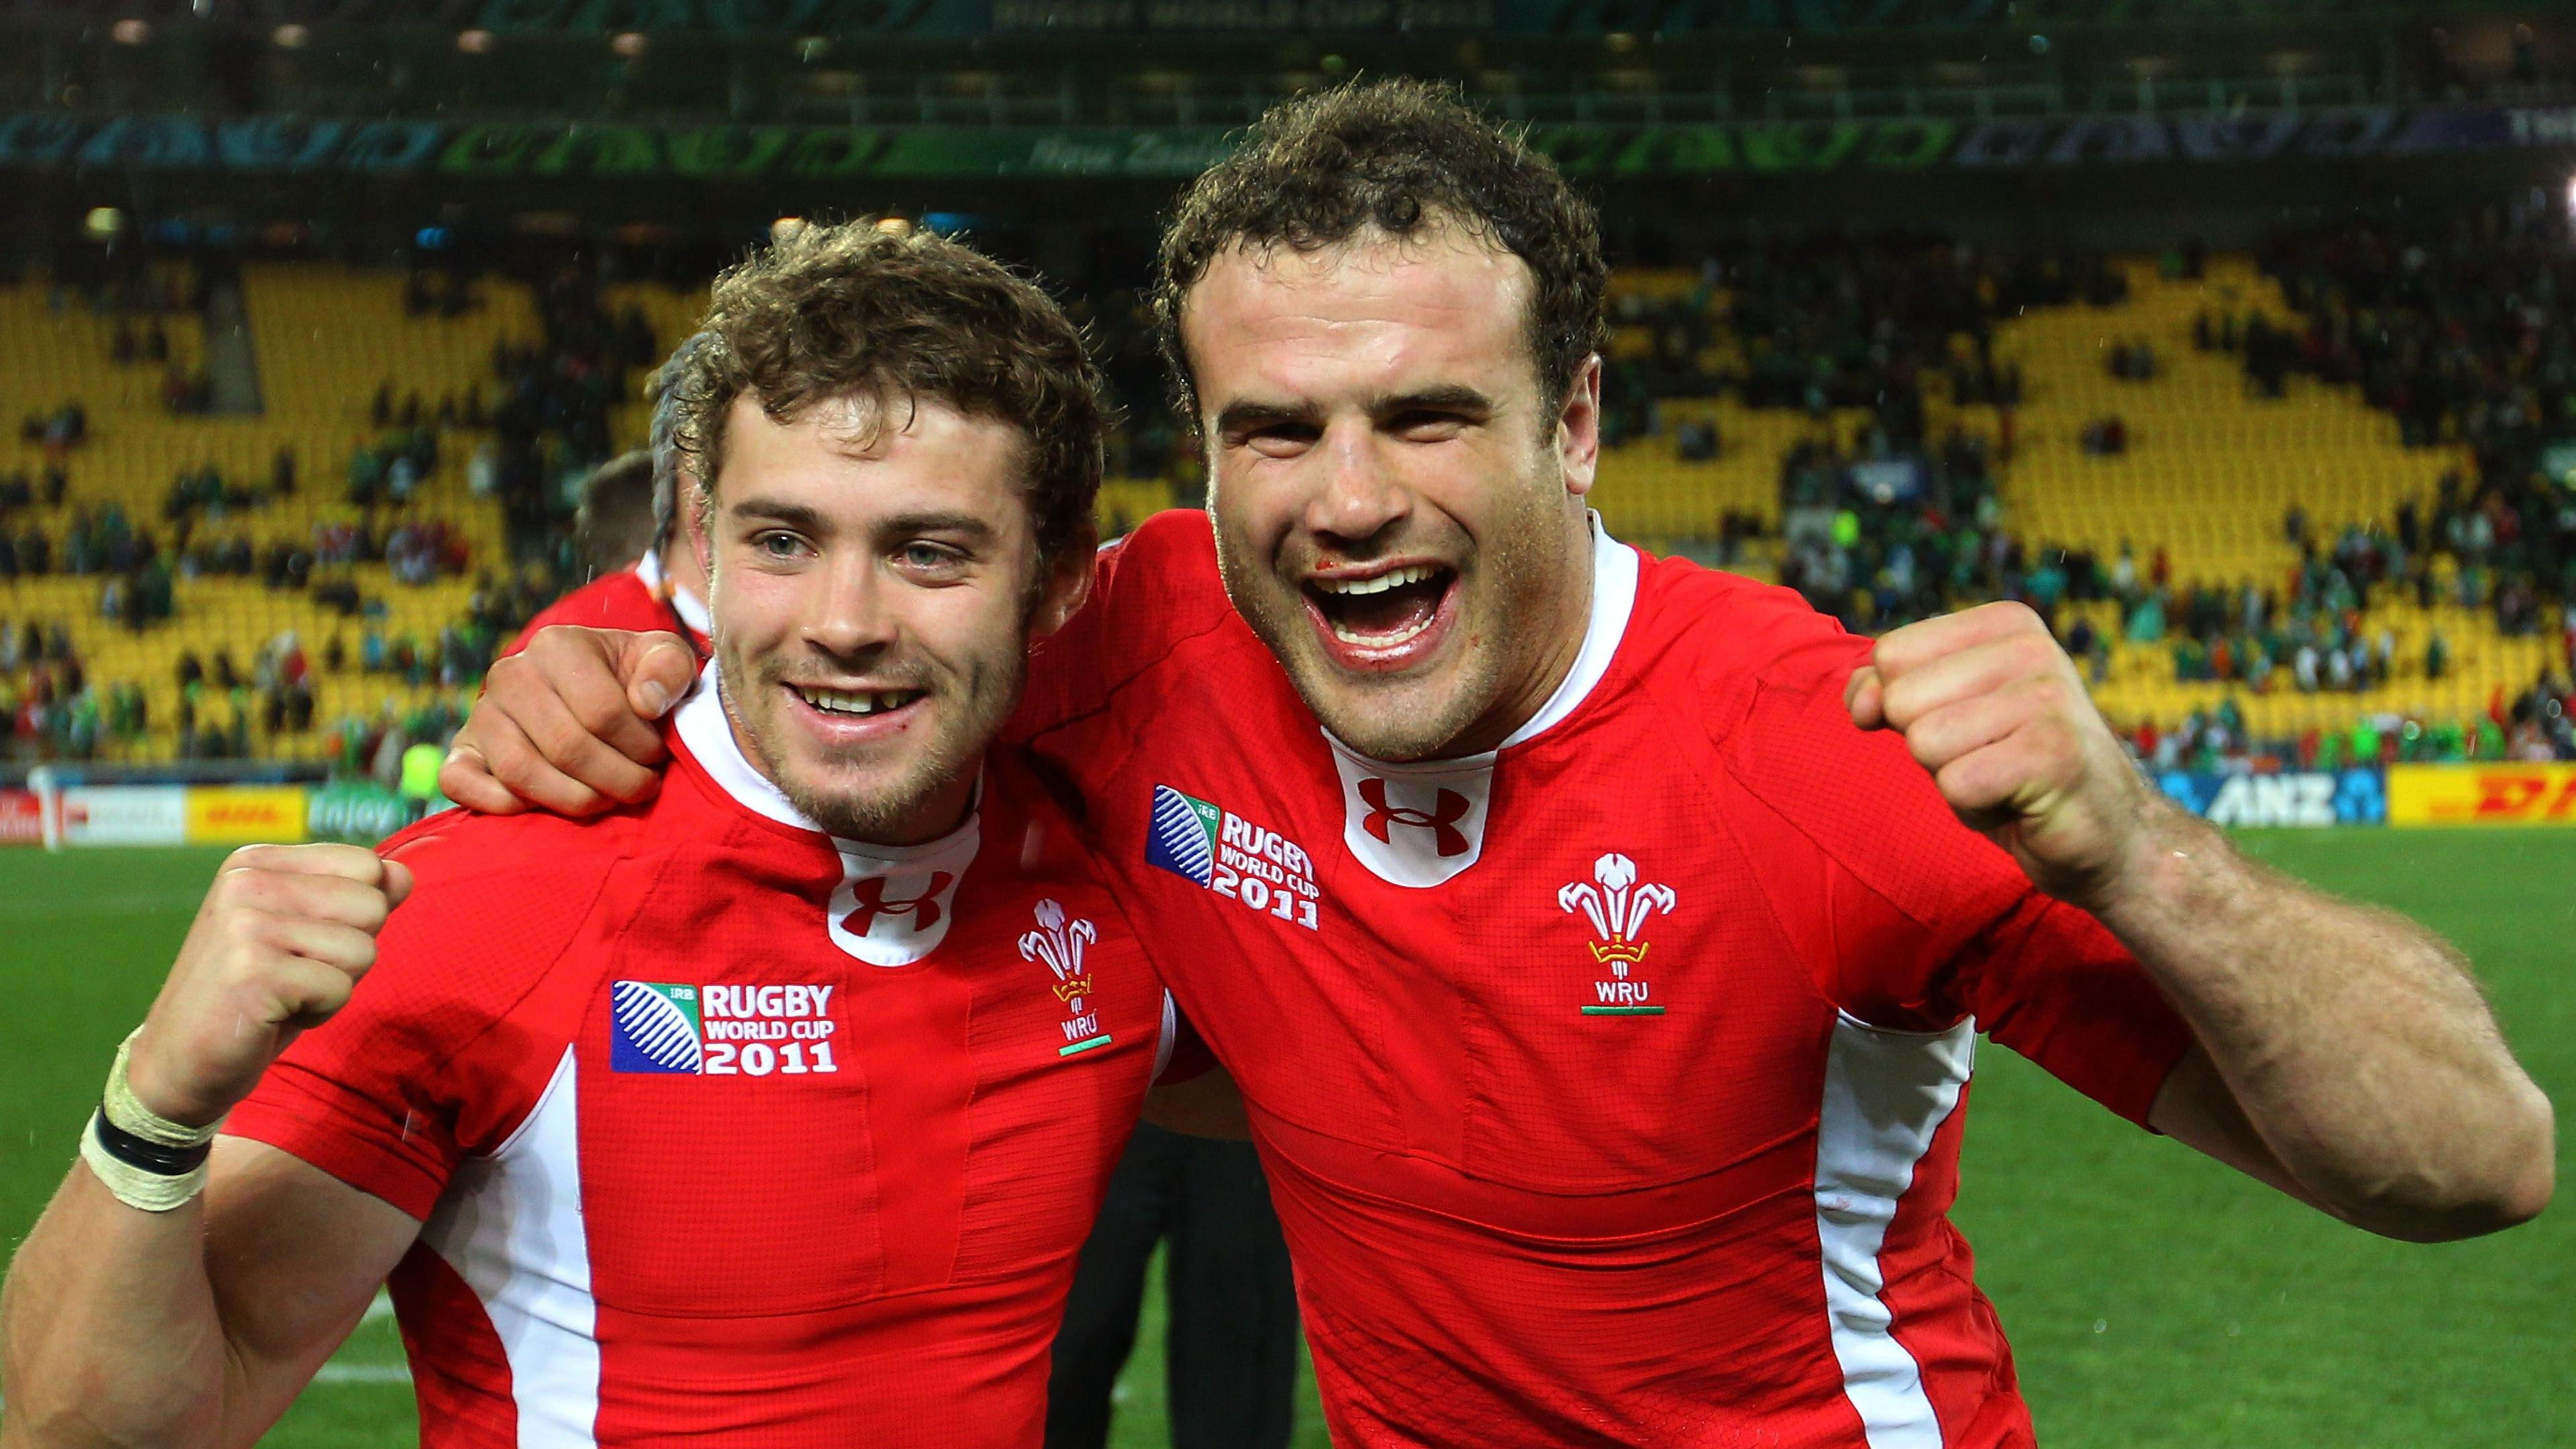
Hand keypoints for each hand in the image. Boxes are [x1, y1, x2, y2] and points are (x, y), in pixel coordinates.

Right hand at [124, 845, 416, 1127]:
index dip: (356, 916)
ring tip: (282, 995)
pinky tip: (274, 1014)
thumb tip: (402, 874)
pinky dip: (320, 1012)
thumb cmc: (255, 995)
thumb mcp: (306, 936)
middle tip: (293, 974)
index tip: (304, 942)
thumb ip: (354, 899)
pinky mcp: (252, 971)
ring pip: (362, 950)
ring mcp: (245, 924)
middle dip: (349, 953)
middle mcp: (246, 883)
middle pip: (371, 907)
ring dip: (334, 985)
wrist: (180, 1062)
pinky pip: (340, 989)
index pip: (367, 866)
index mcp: (256, 863)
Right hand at [439, 627, 695, 816]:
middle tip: (642, 788)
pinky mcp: (462, 750)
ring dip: (575, 800)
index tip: (658, 757)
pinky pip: (463, 784)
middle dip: (617, 779)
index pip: (603, 711)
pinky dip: (501, 806)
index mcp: (558, 645)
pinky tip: (545, 811)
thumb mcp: (665, 660)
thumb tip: (646, 702)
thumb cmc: (634, 681)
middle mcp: (510, 674)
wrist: (592, 697)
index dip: (640, 747)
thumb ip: (668, 669)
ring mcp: (481, 713)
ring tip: (608, 800)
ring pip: (521, 771)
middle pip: (566, 746)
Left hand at [1845, 601, 2156, 908]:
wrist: (2107, 838)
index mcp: (2006, 624)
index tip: (1965, 725)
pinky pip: (1955, 785)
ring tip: (2006, 781)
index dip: (1904, 707)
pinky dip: (1975, 810)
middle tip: (1991, 760)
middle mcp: (2032, 648)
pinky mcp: (2053, 754)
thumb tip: (1862, 699)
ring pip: (1925, 743)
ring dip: (1953, 781)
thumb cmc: (2012, 772)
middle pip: (1902, 700)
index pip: (1891, 655)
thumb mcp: (1943, 718)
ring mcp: (2048, 698)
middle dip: (1931, 748)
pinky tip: (2021, 805)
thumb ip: (1887, 691)